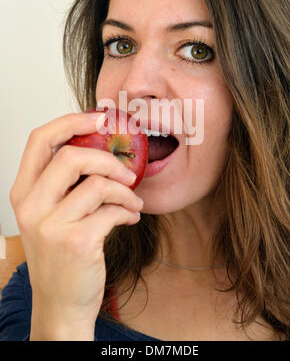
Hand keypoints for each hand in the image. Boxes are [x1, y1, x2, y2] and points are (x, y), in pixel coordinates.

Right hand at [9, 112, 142, 339]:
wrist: (61, 303)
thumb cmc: (60, 254)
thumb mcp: (51, 214)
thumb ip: (65, 183)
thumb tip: (101, 149)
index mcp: (23, 192)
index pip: (40, 140)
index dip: (71, 122)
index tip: (99, 119)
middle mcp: (31, 206)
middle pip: (71, 156)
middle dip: (108, 160)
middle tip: (127, 172)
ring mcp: (51, 225)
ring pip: (98, 184)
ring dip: (125, 190)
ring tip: (133, 200)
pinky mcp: (76, 242)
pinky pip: (112, 210)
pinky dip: (128, 209)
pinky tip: (131, 217)